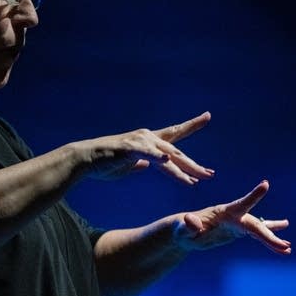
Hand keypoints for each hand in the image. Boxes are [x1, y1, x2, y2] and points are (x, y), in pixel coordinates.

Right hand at [87, 112, 214, 184]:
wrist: (85, 160)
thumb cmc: (105, 164)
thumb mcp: (129, 166)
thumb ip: (141, 164)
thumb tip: (148, 165)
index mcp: (149, 141)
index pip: (175, 133)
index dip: (192, 125)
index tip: (207, 116)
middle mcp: (148, 137)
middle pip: (177, 152)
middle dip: (194, 165)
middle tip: (211, 174)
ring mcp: (140, 142)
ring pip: (167, 157)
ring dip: (183, 169)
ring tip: (197, 179)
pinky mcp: (129, 149)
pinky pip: (148, 154)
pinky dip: (158, 158)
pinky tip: (168, 161)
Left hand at [173, 180, 290, 254]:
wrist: (185, 231)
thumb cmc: (182, 229)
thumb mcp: (183, 228)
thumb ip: (189, 224)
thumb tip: (191, 221)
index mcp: (224, 213)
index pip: (241, 204)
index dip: (254, 196)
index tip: (266, 184)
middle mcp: (234, 216)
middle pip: (255, 226)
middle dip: (269, 236)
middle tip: (284, 247)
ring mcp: (238, 224)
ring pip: (259, 230)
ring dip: (273, 238)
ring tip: (288, 248)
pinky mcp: (238, 231)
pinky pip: (257, 234)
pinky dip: (269, 239)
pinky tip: (284, 244)